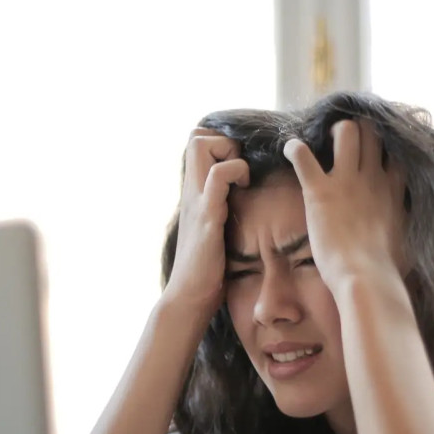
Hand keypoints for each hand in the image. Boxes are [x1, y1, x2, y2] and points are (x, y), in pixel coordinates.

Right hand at [162, 128, 248, 319]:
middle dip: (224, 141)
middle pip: (196, 136)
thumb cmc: (206, 270)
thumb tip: (240, 203)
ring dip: (229, 153)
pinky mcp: (206, 216)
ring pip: (201, 146)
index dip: (220, 143)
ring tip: (242, 179)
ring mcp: (197, 201)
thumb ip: (219, 210)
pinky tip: (244, 190)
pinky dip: (235, 172)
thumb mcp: (212, 230)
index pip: (196, 142)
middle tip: (240, 168)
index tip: (239, 165)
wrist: (189, 297)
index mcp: (193, 193)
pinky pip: (217, 176)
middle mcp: (191, 191)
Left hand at [283, 119, 405, 294]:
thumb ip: (407, 224)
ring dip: (333, 132)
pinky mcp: (319, 190)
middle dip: (359, 130)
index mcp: (394, 189)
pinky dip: (294, 149)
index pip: (396, 151)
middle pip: (372, 131)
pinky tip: (290, 149)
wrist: (366, 278)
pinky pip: (302, 155)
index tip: (377, 149)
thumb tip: (415, 231)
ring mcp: (346, 181)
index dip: (386, 145)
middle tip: (346, 141)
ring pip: (346, 131)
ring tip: (324, 141)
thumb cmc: (388, 269)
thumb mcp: (409, 240)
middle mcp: (373, 177)